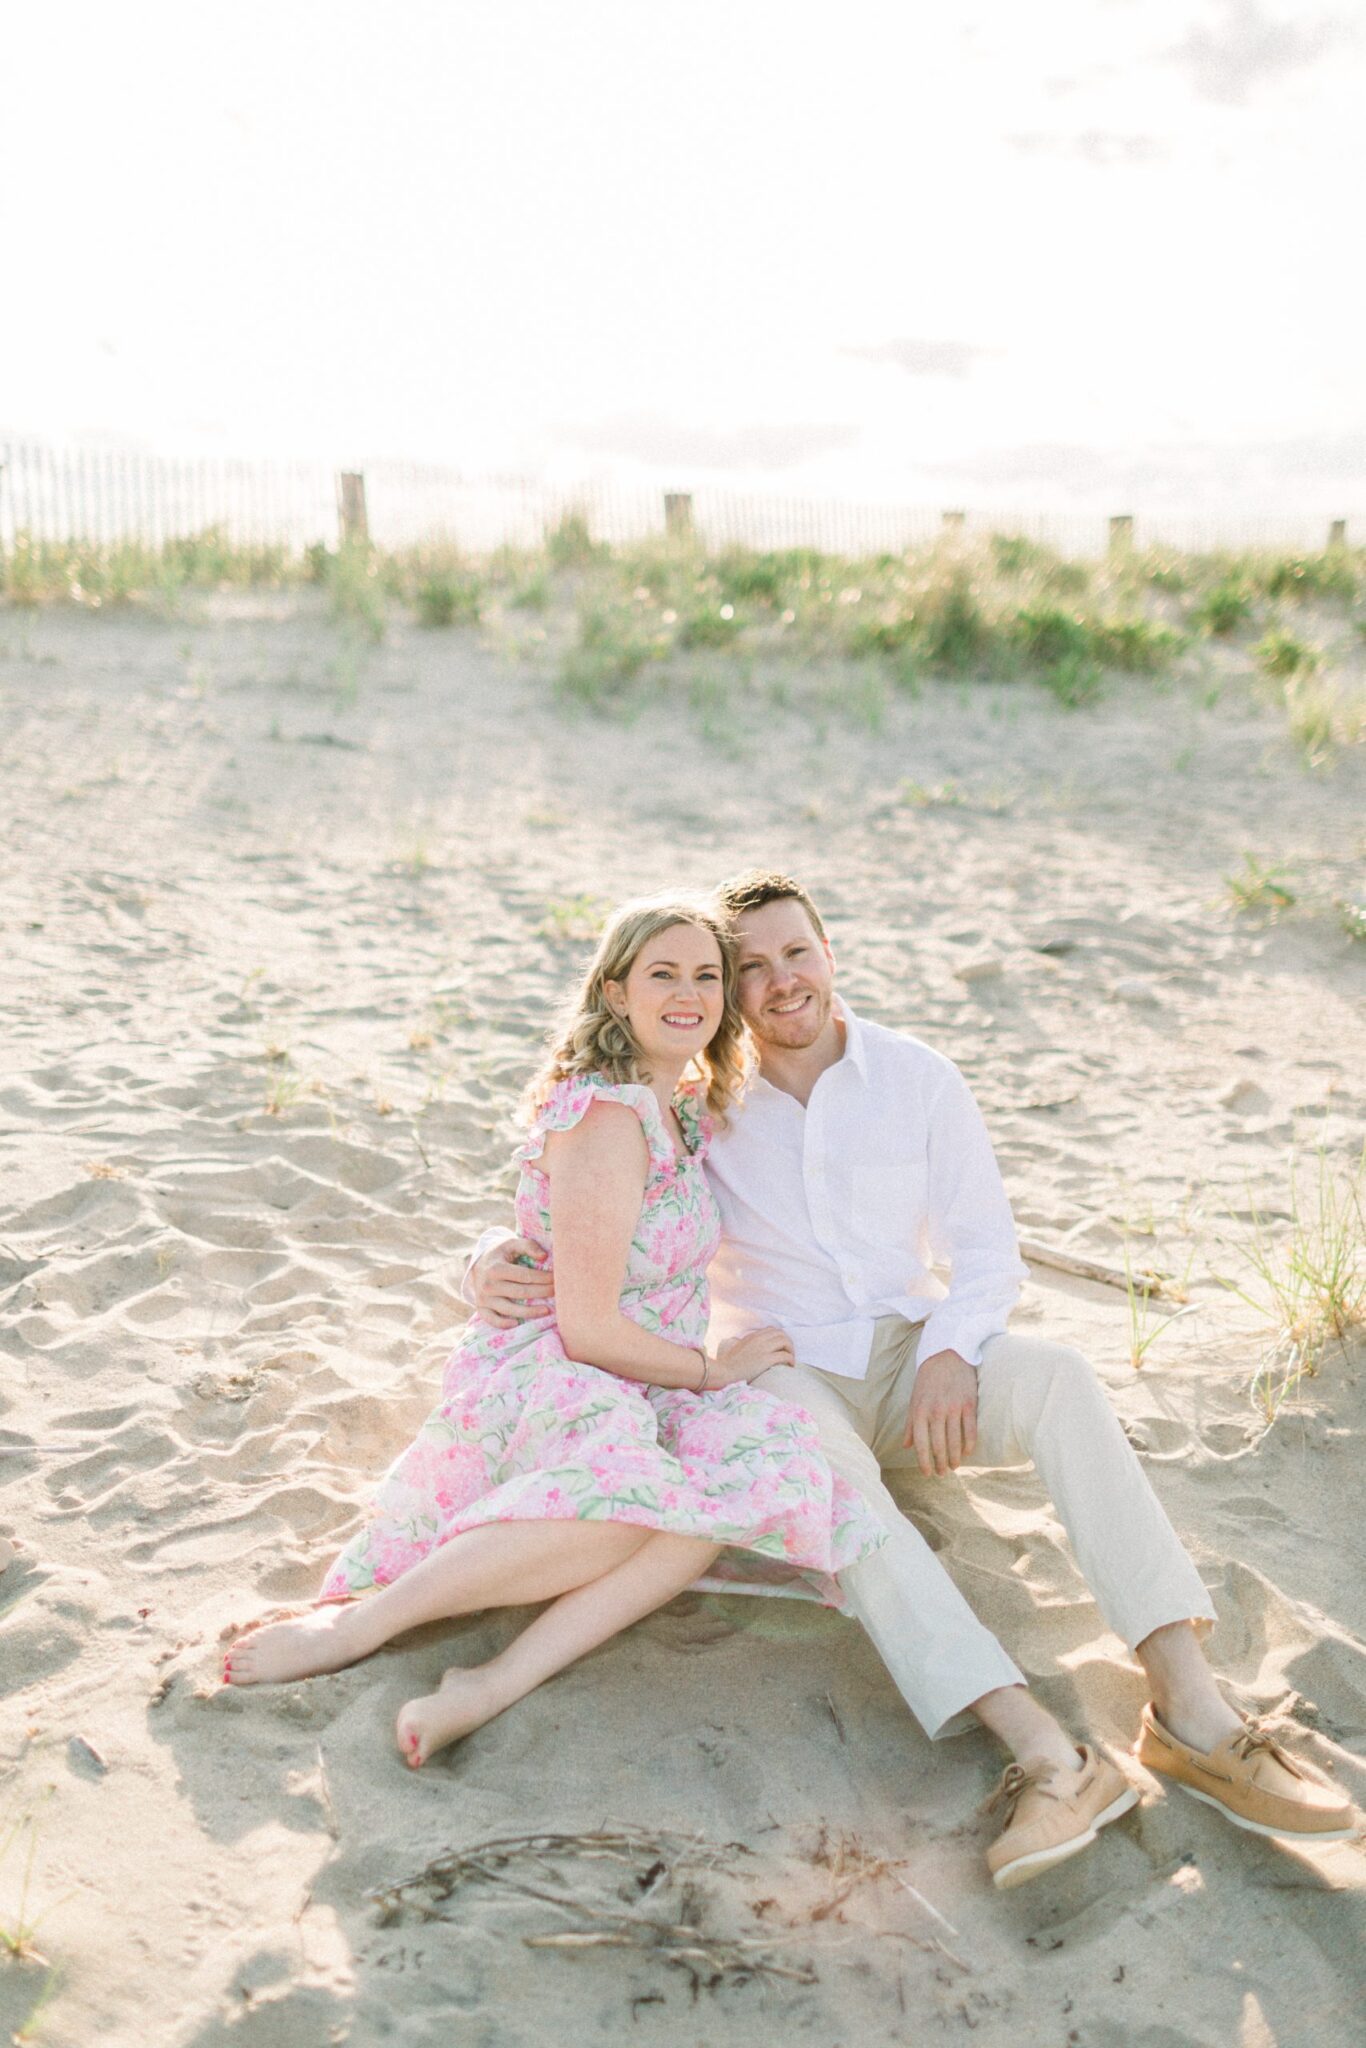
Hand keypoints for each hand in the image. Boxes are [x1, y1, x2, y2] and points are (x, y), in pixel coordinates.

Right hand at [471, 1237, 553, 1329]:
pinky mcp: (481, 1308)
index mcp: (496, 1268)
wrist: (478, 1263)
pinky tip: (518, 1323)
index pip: (525, 1276)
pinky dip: (504, 1324)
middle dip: (542, 1293)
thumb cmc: (500, 1253)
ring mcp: (483, 1298)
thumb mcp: (511, 1243)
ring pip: (509, 1309)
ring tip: (547, 1310)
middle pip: (520, 1293)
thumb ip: (528, 1246)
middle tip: (558, 1292)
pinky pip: (492, 1320)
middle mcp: (488, 1285)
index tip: (556, 1279)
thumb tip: (544, 1256)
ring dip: (530, 1312)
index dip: (543, 1278)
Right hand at [708, 1325, 795, 1386]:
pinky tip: (790, 1365)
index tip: (782, 1347)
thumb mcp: (738, 1347)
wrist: (724, 1372)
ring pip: (785, 1342)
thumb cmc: (728, 1364)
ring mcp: (763, 1349)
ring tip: (790, 1360)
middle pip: (781, 1334)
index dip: (780, 1337)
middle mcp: (759, 1339)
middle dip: (788, 1343)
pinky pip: (784, 1355)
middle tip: (789, 1354)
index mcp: (752, 1336)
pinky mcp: (766, 1359)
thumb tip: (754, 1348)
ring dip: (791, 1350)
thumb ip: (748, 1344)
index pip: (772, 1330)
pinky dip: (790, 1359)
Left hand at [904, 1349, 977, 1476]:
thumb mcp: (914, 1399)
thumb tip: (906, 1446)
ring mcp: (954, 1407)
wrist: (947, 1354)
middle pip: (939, 1446)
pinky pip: (970, 1430)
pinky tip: (967, 1452)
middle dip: (940, 1463)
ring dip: (955, 1458)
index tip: (927, 1473)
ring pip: (955, 1441)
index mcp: (920, 1410)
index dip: (924, 1461)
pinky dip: (969, 1444)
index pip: (921, 1443)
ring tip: (954, 1466)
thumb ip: (911, 1424)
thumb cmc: (928, 1379)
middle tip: (942, 1473)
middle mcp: (936, 1411)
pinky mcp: (969, 1403)